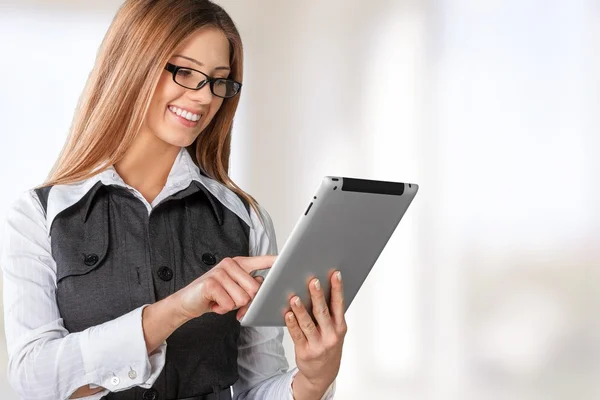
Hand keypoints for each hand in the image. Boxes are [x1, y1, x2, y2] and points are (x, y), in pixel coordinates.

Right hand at [174, 255, 275, 320]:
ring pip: (242, 298)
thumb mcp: (234, 289)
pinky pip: (228, 304)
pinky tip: (214, 304)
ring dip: (232, 306)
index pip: (261, 261)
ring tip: (221, 300)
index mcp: (239, 263)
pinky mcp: (210, 283)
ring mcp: (219, 272)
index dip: (274, 261)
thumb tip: (261, 285)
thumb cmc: (214, 295)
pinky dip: (222, 309)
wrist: (187, 302)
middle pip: (254, 288)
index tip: (286, 258)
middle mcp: (230, 264)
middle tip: (230, 301)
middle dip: (245, 301)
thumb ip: (249, 285)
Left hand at [286, 270, 346, 394]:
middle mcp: (331, 335)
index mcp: (340, 327)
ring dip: (301, 310)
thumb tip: (320, 288)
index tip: (335, 274)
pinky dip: (292, 324)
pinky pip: (297, 335)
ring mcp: (318, 345)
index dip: (337, 288)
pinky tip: (288, 314)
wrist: (323, 374)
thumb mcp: (335, 331)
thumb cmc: (328, 346)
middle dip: (318, 296)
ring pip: (308, 324)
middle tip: (313, 281)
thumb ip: (329, 313)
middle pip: (323, 312)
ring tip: (295, 298)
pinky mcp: (305, 351)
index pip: (339, 304)